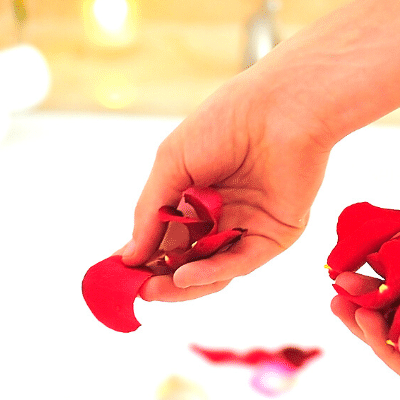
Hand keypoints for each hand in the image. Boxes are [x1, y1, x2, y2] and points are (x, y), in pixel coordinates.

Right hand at [121, 69, 332, 301]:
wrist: (280, 109)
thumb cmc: (224, 123)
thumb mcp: (172, 164)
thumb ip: (150, 212)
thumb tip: (129, 257)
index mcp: (196, 194)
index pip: (166, 235)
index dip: (144, 255)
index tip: (119, 274)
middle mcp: (222, 214)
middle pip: (189, 258)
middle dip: (161, 276)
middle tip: (138, 290)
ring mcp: (248, 226)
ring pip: (214, 268)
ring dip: (183, 284)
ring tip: (154, 290)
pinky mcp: (275, 235)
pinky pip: (241, 261)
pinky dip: (212, 272)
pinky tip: (184, 276)